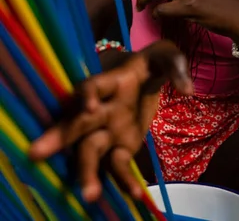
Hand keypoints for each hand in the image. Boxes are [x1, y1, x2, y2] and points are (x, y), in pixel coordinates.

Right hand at [29, 41, 191, 201]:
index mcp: (109, 82)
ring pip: (90, 152)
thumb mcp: (164, 55)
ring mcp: (107, 130)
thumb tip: (187, 88)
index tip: (88, 106)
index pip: (92, 86)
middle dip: (59, 137)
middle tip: (37, 153)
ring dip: (88, 172)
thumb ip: (175, 65)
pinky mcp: (120, 147)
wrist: (145, 78)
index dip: (87, 95)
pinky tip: (135, 196)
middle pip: (77, 123)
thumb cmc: (149, 63)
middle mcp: (101, 109)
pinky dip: (124, 181)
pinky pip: (117, 166)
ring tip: (89, 195)